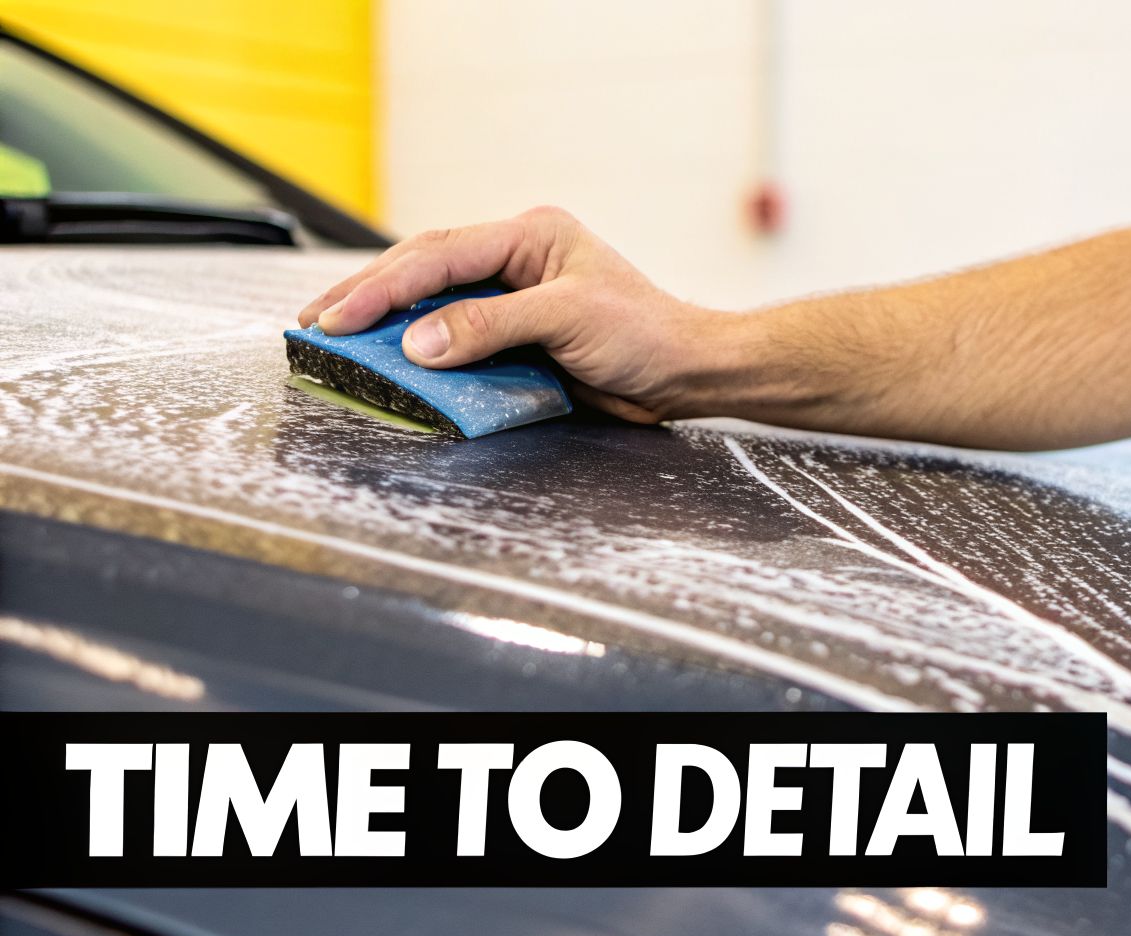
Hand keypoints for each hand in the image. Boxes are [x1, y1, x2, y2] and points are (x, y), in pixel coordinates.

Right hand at [297, 206, 738, 422]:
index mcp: (529, 235)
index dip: (383, 287)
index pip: (438, 254)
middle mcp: (515, 260)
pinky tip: (387, 362)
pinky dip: (419, 351)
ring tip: (332, 340)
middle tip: (314, 325)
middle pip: (423, 269)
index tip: (339, 318)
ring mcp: (513, 298)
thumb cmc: (645, 334)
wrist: (685, 375)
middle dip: (367, 296)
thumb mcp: (567, 320)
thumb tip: (418, 340)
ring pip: (432, 302)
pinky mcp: (515, 338)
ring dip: (385, 322)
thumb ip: (491, 326)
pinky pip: (455, 339)